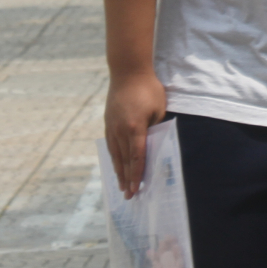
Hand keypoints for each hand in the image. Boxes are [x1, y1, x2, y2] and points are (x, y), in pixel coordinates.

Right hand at [104, 69, 167, 198]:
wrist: (127, 71)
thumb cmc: (148, 89)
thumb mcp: (159, 109)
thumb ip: (155, 129)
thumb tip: (153, 146)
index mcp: (135, 128)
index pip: (137, 157)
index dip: (137, 175)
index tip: (136, 189)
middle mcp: (120, 130)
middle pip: (124, 160)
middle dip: (127, 179)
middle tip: (128, 196)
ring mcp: (112, 126)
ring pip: (115, 155)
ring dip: (118, 171)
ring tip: (120, 186)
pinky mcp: (108, 122)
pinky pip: (110, 145)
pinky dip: (113, 158)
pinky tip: (116, 165)